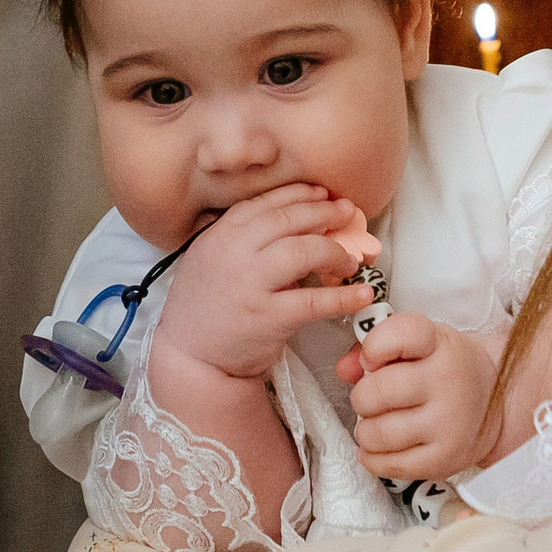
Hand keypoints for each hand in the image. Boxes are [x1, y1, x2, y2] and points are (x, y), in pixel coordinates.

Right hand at [152, 183, 377, 383]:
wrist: (190, 358)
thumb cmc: (206, 309)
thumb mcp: (211, 259)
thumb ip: (243, 240)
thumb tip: (295, 224)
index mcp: (220, 235)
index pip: (266, 204)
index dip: (299, 195)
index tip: (322, 194)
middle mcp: (233, 254)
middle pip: (289, 220)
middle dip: (325, 213)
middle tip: (348, 214)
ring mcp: (250, 285)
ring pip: (303, 251)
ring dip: (335, 251)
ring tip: (352, 258)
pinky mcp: (267, 318)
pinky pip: (314, 301)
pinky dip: (344, 296)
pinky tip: (361, 293)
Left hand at [335, 312, 498, 482]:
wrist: (497, 402)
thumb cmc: (448, 368)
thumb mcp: (421, 344)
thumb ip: (377, 347)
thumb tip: (344, 369)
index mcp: (441, 345)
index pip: (401, 334)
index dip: (374, 346)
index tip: (371, 358)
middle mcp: (448, 382)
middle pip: (378, 391)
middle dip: (362, 396)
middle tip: (369, 398)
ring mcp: (448, 424)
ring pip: (379, 432)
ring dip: (364, 429)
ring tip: (374, 423)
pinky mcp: (445, 458)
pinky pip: (391, 465)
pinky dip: (372, 457)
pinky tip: (377, 447)